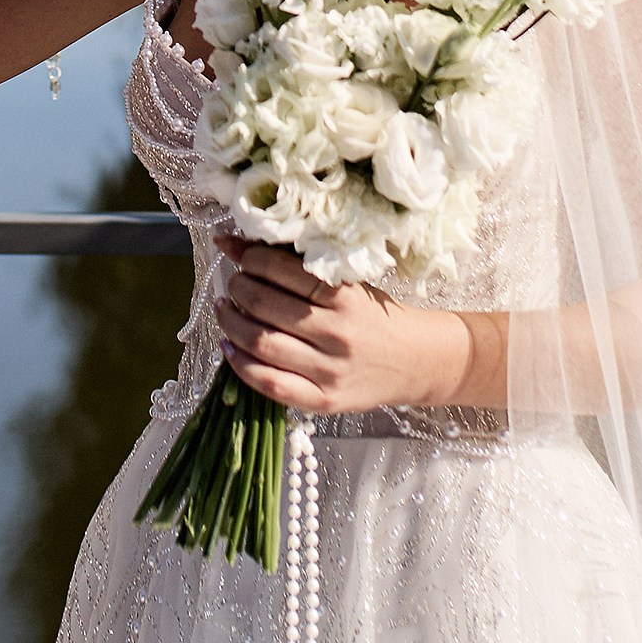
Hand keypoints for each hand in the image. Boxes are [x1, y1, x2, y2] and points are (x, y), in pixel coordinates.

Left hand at [212, 244, 481, 413]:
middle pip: (265, 306)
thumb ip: (299, 267)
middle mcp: (337, 333)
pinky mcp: (323, 400)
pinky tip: (228, 346)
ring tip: (225, 309)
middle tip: (234, 283)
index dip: (251, 259)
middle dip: (238, 288)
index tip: (242, 255)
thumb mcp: (348, 285)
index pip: (283, 271)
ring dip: (231, 322)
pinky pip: (270, 383)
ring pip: (261, 343)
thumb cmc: (375, 317)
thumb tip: (236, 242)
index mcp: (345, 297)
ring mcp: (329, 370)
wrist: (416, 362)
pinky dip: (240, 364)